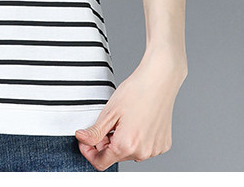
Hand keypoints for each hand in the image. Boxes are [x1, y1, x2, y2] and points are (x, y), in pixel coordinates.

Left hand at [74, 53, 186, 169]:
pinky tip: (138, 122)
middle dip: (106, 143)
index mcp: (126, 146)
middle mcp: (142, 153)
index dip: (88, 151)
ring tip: (124, 119)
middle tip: (108, 122)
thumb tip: (81, 139)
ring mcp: (154, 150)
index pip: (101, 163)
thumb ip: (94, 131)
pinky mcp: (163, 145)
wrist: (159, 81)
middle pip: (115, 156)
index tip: (85, 140)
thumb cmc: (135, 92)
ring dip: (122, 141)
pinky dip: (137, 139)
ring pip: (129, 153)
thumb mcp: (109, 111)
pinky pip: (144, 148)